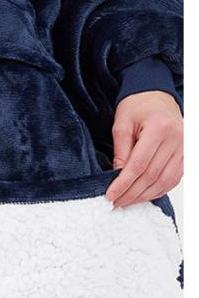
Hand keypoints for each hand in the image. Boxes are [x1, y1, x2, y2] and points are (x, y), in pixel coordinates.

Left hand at [105, 91, 182, 207]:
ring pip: (165, 181)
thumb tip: (117, 177)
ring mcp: (184, 147)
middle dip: (132, 193)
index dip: (124, 184)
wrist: (156, 95)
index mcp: (159, 128)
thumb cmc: (138, 106)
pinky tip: (144, 195)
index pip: (139, 165)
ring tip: (127, 201)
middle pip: (152, 176)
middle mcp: (176, 138)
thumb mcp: (121, 124)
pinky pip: (174, 178)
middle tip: (116, 202)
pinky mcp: (186, 154)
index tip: (111, 195)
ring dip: (145, 195)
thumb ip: (120, 151)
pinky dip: (158, 190)